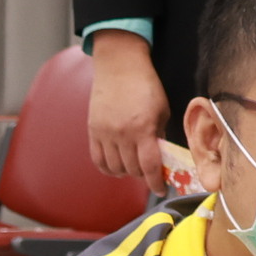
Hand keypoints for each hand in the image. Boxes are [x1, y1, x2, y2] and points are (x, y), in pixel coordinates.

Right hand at [87, 33, 169, 191]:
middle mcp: (122, 134)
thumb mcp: (162, 110)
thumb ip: (159, 135)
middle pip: (132, 169)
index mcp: (143, 128)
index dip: (155, 182)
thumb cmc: (145, 84)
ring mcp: (105, 133)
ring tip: (132, 167)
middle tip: (149, 172)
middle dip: (143, 175)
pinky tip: (116, 166)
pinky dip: (108, 168)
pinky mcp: (93, 130)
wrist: (119, 66)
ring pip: (114, 168)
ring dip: (126, 173)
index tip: (160, 189)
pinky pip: (98, 160)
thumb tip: (159, 157)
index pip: (149, 166)